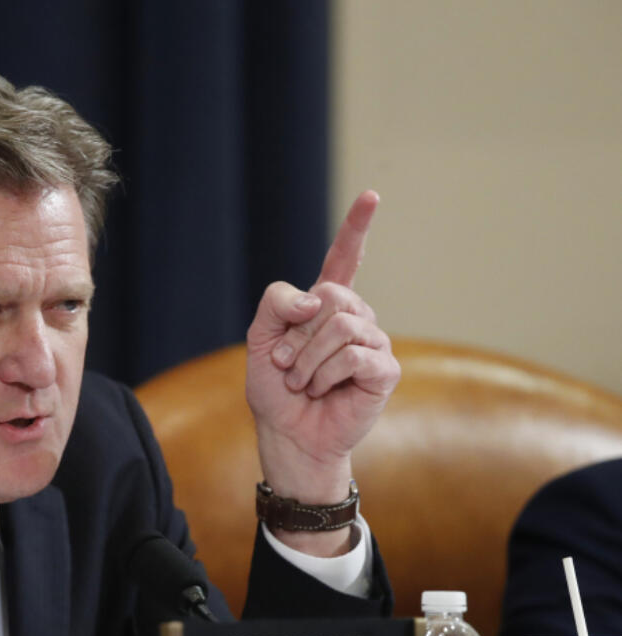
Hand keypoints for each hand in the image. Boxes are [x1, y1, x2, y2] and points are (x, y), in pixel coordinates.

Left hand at [244, 191, 399, 552]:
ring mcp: (373, 342)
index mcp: (325, 306)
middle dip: (298, 333)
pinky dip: (326, 374)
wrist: (286, 433)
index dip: (357, 227)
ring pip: (341, 326)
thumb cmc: (274, 388)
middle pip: (332, 296)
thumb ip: (277, 303)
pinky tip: (321, 390)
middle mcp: (355, 318)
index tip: (371, 195)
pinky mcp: (384, 370)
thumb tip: (317, 300)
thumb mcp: (260, 338)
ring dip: (307, 359)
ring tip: (301, 381)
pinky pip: (354, 354)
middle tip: (286, 364)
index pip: (345, 259)